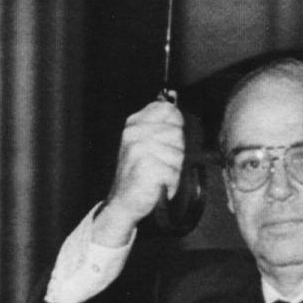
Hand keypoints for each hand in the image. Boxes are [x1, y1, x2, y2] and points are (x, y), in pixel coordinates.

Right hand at [92, 96, 185, 242]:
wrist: (124, 202)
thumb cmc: (139, 173)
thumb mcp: (145, 142)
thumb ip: (159, 123)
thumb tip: (173, 101)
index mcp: (134, 123)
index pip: (169, 109)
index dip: (177, 124)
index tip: (168, 140)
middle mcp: (134, 133)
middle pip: (177, 133)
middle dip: (176, 152)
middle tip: (160, 164)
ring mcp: (139, 149)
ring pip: (178, 154)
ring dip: (173, 169)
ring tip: (158, 175)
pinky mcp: (146, 166)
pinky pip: (174, 172)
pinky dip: (170, 182)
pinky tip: (158, 184)